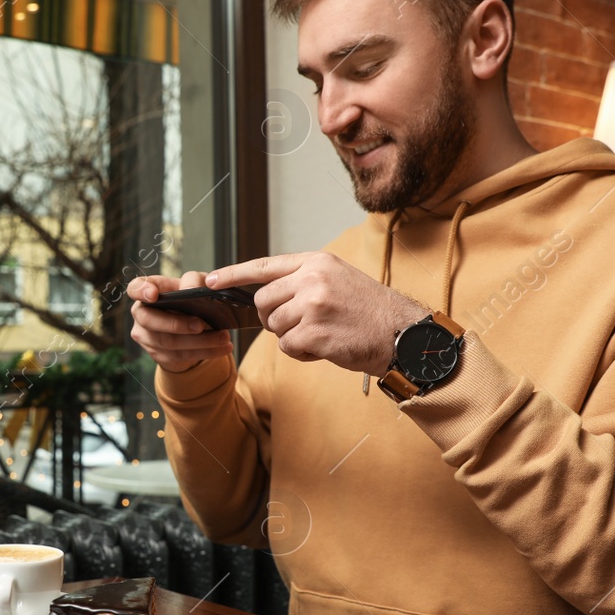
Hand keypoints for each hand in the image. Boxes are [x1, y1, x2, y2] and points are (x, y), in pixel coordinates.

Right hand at [127, 272, 233, 372]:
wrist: (190, 325)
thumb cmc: (190, 298)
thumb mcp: (195, 284)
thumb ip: (194, 281)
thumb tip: (192, 289)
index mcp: (147, 291)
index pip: (135, 288)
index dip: (141, 291)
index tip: (153, 295)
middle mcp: (141, 313)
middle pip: (150, 320)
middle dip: (176, 324)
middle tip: (200, 324)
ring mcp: (146, 336)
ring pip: (168, 342)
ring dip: (199, 341)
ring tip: (223, 337)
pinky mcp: (157, 354)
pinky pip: (179, 356)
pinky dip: (204, 352)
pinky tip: (222, 348)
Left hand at [207, 253, 425, 374]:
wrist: (403, 334)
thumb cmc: (370, 312)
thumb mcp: (338, 280)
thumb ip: (304, 280)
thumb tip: (265, 295)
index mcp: (317, 262)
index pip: (264, 266)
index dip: (233, 274)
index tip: (211, 280)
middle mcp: (312, 279)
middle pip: (263, 301)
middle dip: (271, 318)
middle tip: (296, 326)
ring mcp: (312, 305)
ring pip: (274, 326)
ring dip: (290, 337)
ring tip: (320, 335)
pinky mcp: (314, 332)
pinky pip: (287, 346)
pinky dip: (300, 352)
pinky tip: (324, 347)